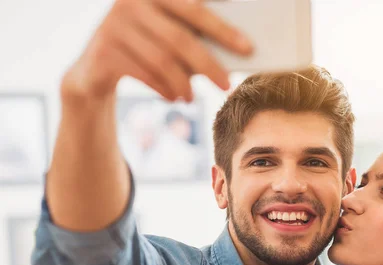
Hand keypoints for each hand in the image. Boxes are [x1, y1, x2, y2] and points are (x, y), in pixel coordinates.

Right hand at [61, 0, 252, 101]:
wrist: (95, 68)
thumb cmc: (145, 48)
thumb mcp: (167, 35)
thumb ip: (192, 36)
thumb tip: (235, 53)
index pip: (195, 9)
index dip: (223, 30)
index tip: (249, 49)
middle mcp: (131, 1)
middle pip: (181, 39)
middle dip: (209, 65)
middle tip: (228, 85)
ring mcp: (113, 25)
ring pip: (163, 61)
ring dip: (184, 84)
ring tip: (193, 97)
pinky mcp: (102, 52)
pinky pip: (144, 75)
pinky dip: (164, 89)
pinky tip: (175, 98)